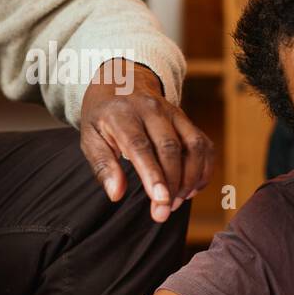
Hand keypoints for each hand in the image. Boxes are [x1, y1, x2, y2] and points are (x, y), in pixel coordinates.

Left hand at [79, 59, 212, 222]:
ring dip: (190, 178)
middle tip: (164, 213)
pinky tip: (192, 188)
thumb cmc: (102, 117)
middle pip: (170, 148)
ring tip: (177, 201)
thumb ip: (102, 166)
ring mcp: (173, 112)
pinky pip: (203, 144)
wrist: (120, 82)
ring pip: (193, 145)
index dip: (153, 175)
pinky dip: (204, 169)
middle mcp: (151, 109)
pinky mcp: (186, 119)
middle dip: (171, 184)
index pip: (140, 146)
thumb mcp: (90, 138)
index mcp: (122, 114)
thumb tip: (115, 194)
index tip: (160, 200)